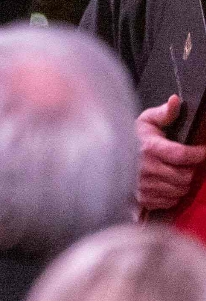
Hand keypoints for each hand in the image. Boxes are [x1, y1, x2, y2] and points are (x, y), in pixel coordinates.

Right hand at [137, 95, 205, 211]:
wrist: (104, 154)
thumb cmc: (129, 137)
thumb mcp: (145, 120)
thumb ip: (164, 112)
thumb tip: (175, 100)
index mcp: (148, 148)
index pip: (182, 155)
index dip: (198, 154)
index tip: (202, 150)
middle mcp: (146, 169)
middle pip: (185, 176)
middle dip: (190, 169)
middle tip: (186, 161)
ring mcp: (144, 186)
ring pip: (180, 189)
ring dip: (183, 181)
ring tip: (176, 171)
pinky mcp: (143, 198)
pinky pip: (171, 201)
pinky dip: (173, 193)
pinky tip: (166, 181)